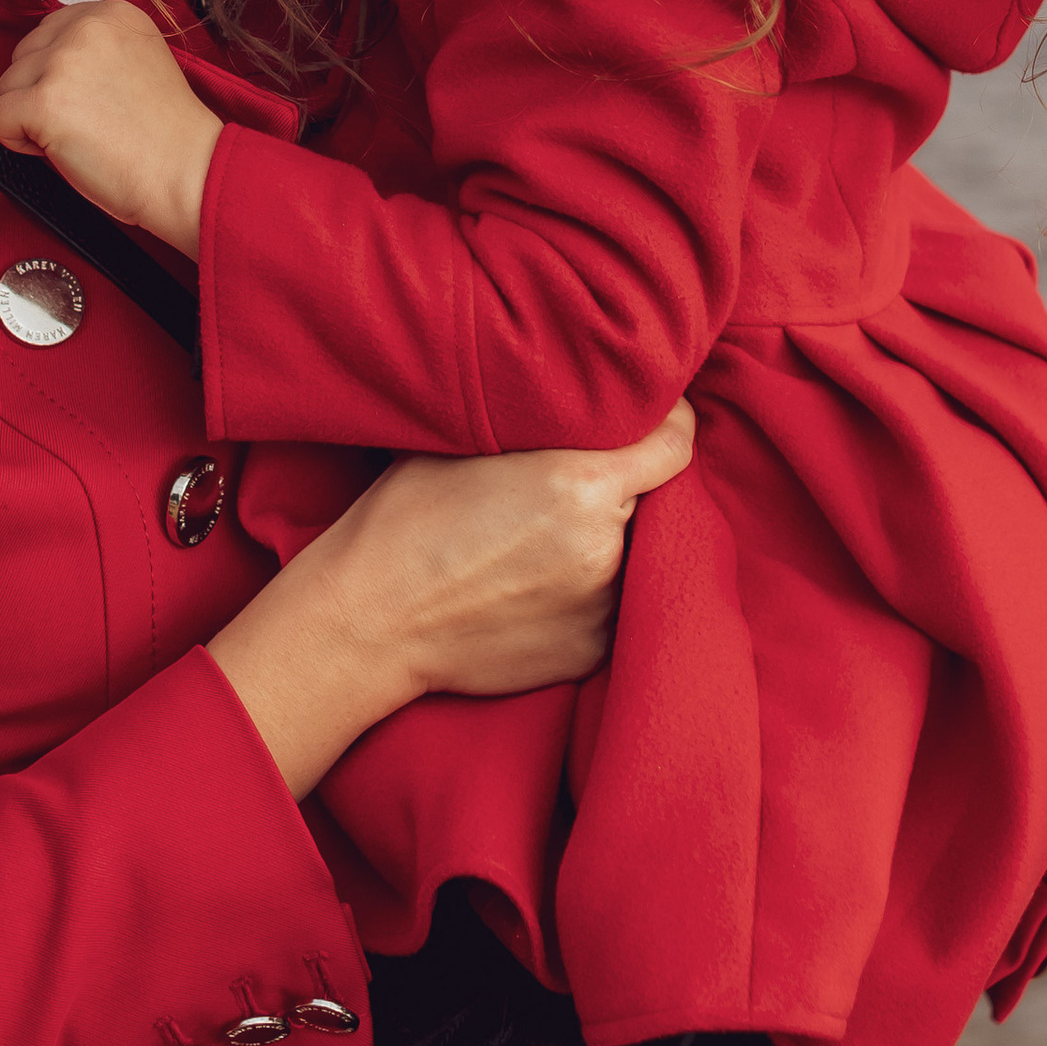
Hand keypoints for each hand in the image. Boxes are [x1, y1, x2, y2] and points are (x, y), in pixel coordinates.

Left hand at [0, 0, 220, 256]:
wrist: (187, 172)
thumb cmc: (166, 133)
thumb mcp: (137, 61)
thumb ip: (95, 50)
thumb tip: (47, 62)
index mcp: (112, 13)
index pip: (49, 31)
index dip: (57, 72)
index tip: (84, 96)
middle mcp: (85, 27)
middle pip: (23, 56)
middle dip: (40, 91)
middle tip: (85, 120)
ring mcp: (63, 62)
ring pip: (7, 86)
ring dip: (30, 116)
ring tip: (78, 135)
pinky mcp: (44, 102)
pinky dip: (18, 141)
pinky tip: (59, 148)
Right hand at [206, 402, 697, 796]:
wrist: (369, 619)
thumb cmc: (407, 515)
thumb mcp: (474, 437)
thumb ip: (550, 419)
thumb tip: (597, 393)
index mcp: (582, 485)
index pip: (677, 440)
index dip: (668, 418)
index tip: (649, 410)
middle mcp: (605, 548)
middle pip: (654, 494)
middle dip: (626, 478)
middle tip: (574, 471)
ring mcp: (602, 608)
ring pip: (634, 549)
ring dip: (609, 533)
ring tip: (544, 530)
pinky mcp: (589, 652)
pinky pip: (613, 601)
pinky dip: (590, 585)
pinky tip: (533, 577)